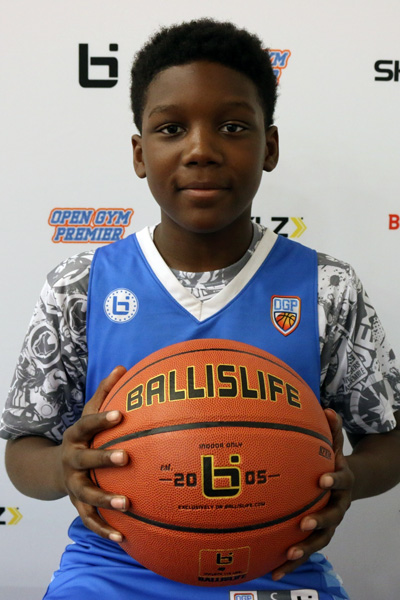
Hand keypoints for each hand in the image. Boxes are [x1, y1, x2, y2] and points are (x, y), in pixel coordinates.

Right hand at [58, 366, 128, 541]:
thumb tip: (124, 367)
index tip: (121, 414)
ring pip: (86, 494)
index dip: (102, 419)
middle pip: (85, 460)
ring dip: (105, 499)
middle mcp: (72, 460)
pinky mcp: (78, 504)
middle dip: (103, 458)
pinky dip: (104, 529)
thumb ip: (106, 392)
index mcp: (76, 436)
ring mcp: (74, 484)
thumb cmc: (83, 436)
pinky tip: (123, 537)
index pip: (87, 425)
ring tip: (127, 504)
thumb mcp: (89, 412)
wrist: (55, 468)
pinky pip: (89, 519)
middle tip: (125, 457)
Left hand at [271, 408, 353, 580]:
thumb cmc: (332, 461)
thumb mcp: (334, 445)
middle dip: (319, 521)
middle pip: (333, 518)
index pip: (342, 481)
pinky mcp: (315, 536)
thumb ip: (332, 430)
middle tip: (305, 523)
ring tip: (290, 554)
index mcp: (341, 483)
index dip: (335, 480)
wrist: (348, 485)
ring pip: (320, 540)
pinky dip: (290, 562)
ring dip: (306, 548)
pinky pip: (304, 550)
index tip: (323, 480)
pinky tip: (272, 571)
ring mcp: (328, 524)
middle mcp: (338, 506)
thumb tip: (328, 409)